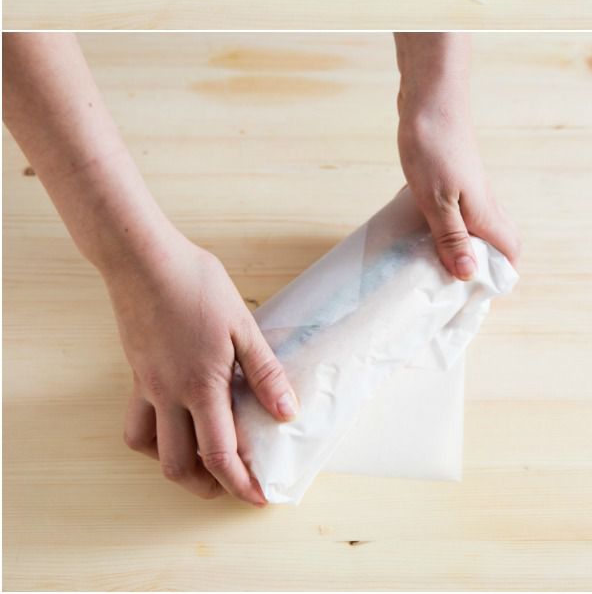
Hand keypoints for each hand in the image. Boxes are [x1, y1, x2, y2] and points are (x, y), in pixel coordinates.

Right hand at [107, 232, 296, 505]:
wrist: (144, 262)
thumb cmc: (198, 286)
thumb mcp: (243, 326)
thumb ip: (265, 373)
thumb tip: (286, 413)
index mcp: (202, 387)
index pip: (220, 454)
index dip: (240, 484)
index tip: (258, 498)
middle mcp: (169, 395)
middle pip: (178, 465)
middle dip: (206, 487)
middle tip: (233, 487)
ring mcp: (146, 386)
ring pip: (149, 449)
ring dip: (174, 465)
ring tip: (201, 464)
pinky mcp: (135, 374)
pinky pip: (136, 422)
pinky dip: (153, 438)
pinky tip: (174, 426)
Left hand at [397, 72, 520, 278]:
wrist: (430, 101)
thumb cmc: (433, 147)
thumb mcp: (436, 200)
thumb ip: (452, 238)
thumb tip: (468, 275)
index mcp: (485, 213)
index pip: (509, 252)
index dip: (500, 276)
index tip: (475, 296)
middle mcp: (484, 203)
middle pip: (499, 241)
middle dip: (486, 266)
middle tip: (455, 285)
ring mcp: (471, 189)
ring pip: (479, 227)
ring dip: (466, 248)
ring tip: (437, 264)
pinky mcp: (455, 179)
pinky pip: (461, 213)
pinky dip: (450, 229)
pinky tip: (425, 231)